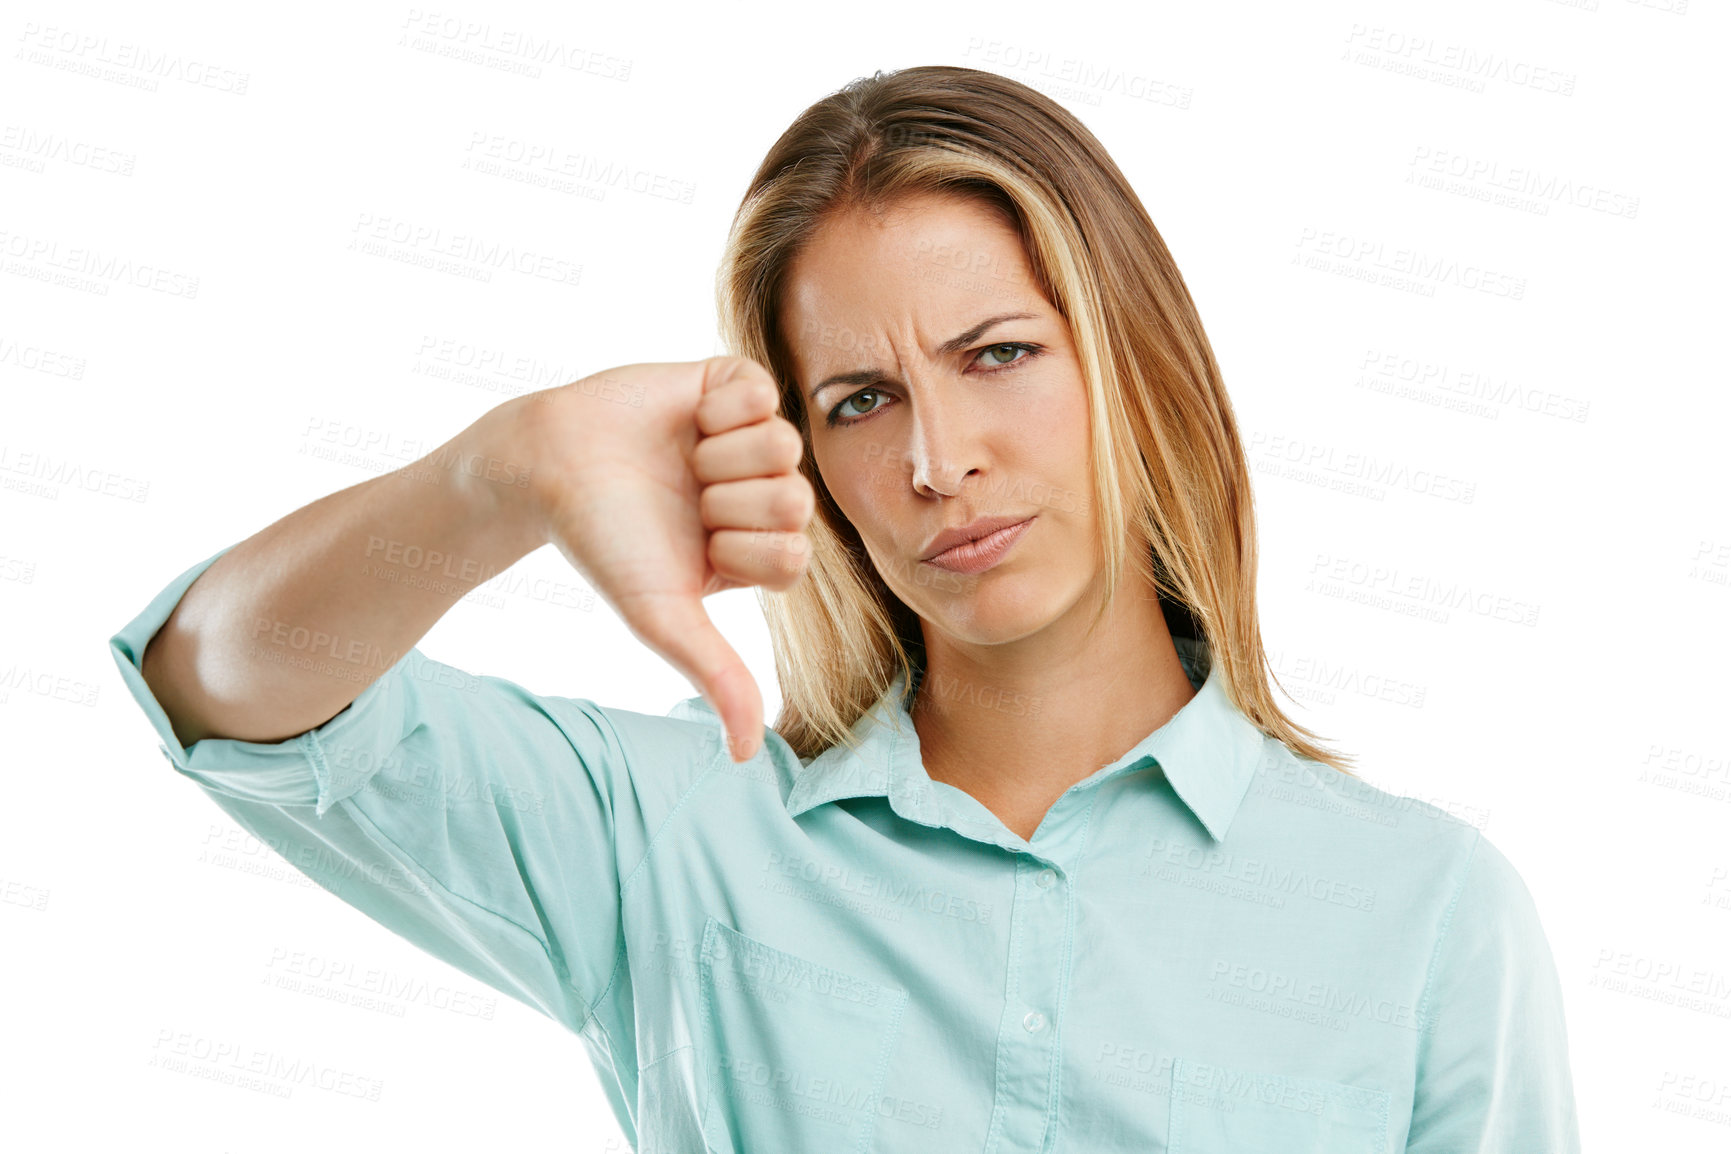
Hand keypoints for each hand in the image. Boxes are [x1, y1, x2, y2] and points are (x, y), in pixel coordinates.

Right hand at [498, 356, 813, 761]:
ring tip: (684, 459)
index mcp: (753, 550)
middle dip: (733, 504)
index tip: (698, 545)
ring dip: (723, 456)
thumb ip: (717, 677)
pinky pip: (763, 390)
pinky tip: (688, 418)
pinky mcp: (729, 385)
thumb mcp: (662, 617)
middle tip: (688, 499)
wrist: (545, 465)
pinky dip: (721, 407)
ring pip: (784, 445)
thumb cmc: (603, 544)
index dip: (745, 550)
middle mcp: (758, 495)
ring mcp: (748, 439)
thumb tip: (747, 756)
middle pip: (798, 500)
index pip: (797, 555)